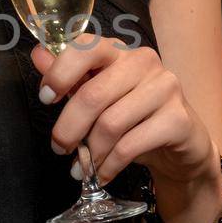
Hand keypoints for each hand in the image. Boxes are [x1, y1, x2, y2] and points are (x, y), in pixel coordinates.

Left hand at [30, 31, 216, 188]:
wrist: (182, 147)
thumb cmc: (134, 119)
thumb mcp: (99, 99)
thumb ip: (70, 77)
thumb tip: (38, 55)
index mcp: (120, 51)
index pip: (86, 47)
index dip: (60, 73)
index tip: (46, 98)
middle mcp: (144, 62)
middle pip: (93, 94)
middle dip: (69, 128)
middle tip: (60, 148)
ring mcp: (165, 88)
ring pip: (110, 123)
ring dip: (91, 152)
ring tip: (83, 167)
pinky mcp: (178, 119)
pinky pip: (130, 146)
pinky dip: (110, 165)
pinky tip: (102, 175)